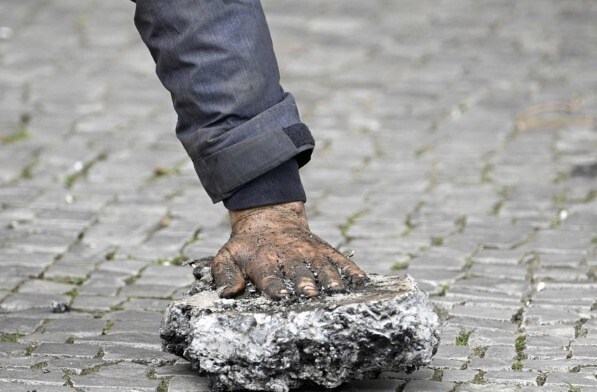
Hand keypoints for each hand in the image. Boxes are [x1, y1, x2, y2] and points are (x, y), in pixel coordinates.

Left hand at [212, 201, 367, 299]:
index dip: (274, 285)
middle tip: (311, 294)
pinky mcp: (324, 250)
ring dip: (330, 279)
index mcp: (262, 260)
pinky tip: (362, 281)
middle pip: (298, 271)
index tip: (281, 296)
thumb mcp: (227, 256)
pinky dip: (351, 270)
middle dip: (305, 283)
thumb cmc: (247, 246)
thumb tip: (228, 294)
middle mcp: (288, 256)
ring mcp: (309, 252)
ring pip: (321, 266)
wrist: (268, 216)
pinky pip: (340, 260)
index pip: (268, 275)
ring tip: (337, 291)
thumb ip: (225, 275)